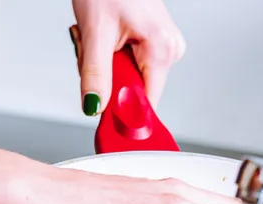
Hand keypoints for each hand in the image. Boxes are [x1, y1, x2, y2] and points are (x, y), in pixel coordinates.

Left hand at [69, 0, 184, 114]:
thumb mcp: (95, 33)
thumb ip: (95, 75)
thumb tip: (95, 108)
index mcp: (162, 48)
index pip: (147, 101)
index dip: (122, 110)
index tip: (101, 111)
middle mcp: (170, 48)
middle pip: (135, 89)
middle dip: (107, 78)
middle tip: (92, 49)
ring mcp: (164, 44)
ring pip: (130, 76)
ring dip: (106, 64)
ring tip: (100, 35)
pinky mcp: (155, 40)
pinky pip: (131, 62)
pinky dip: (112, 55)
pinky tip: (106, 35)